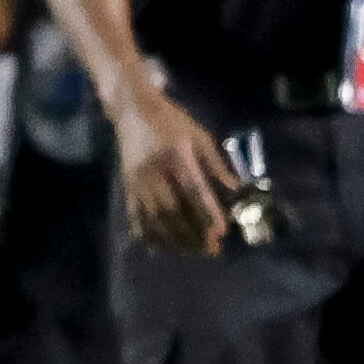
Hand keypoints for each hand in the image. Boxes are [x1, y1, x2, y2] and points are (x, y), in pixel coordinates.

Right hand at [113, 86, 234, 255]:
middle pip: (172, 209)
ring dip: (172, 238)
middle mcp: (154, 171)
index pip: (192, 188)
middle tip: (210, 249)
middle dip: (192, 232)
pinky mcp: (128, 187)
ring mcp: (138, 181)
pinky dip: (146, 234)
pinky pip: (135, 215)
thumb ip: (216, 165)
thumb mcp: (200, 136)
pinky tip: (157, 249)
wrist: (133, 112)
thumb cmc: (172, 122)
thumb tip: (236, 191)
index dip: (207, 211)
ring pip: (154, 217)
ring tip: (190, 252)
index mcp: (176, 155)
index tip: (221, 231)